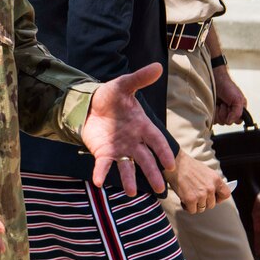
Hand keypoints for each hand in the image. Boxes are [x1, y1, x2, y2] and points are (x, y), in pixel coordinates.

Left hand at [80, 64, 176, 195]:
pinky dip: (102, 173)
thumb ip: (140, 78)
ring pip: (128, 167)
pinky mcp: (104, 153)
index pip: (157, 141)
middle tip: (160, 189)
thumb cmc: (111, 96)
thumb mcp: (123, 85)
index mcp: (143, 126)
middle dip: (153, 174)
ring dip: (130, 180)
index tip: (170, 165)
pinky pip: (104, 165)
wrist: (89, 103)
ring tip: (131, 193)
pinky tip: (99, 182)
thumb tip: (158, 66)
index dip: (163, 153)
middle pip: (146, 160)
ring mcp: (120, 149)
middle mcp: (134, 141)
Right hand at [165, 150, 230, 212]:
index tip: (213, 197)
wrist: (173, 162)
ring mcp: (201, 194)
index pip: (226, 194)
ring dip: (195, 205)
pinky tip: (183, 199)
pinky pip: (192, 210)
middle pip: (211, 204)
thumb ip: (211, 182)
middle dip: (203, 202)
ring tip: (188, 196)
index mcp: (216, 179)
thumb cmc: (187, 165)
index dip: (219, 198)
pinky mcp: (190, 199)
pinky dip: (187, 207)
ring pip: (202, 208)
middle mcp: (210, 188)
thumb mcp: (205, 171)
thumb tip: (214, 194)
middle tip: (194, 195)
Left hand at [213, 66, 246, 125]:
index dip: (233, 115)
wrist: (215, 79)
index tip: (230, 106)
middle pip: (226, 122)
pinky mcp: (211, 111)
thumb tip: (230, 122)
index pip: (237, 121)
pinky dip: (212, 111)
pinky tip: (213, 104)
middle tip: (223, 102)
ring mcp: (220, 112)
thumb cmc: (228, 87)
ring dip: (218, 111)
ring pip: (218, 121)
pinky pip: (211, 118)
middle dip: (224, 112)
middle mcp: (229, 113)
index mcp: (238, 110)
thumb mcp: (237, 99)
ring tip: (218, 102)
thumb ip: (237, 113)